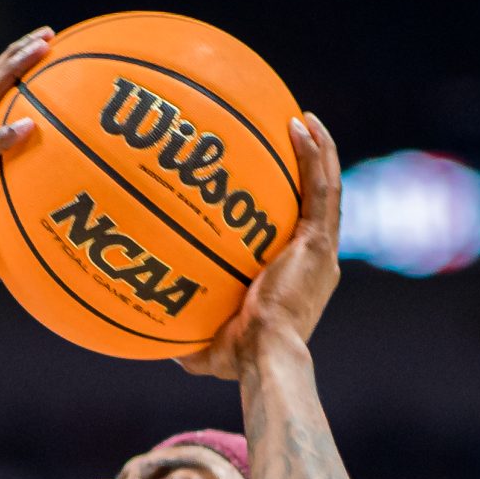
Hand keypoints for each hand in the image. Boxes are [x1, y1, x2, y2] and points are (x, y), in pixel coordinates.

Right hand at [0, 29, 51, 308]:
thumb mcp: (6, 231)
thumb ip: (29, 209)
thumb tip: (79, 210)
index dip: (16, 72)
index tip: (49, 49)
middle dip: (15, 57)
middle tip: (48, 35)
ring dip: (10, 74)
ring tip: (39, 52)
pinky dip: (2, 137)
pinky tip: (29, 126)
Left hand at [179, 109, 343, 377]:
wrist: (266, 356)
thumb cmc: (238, 359)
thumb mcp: (205, 346)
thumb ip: (184, 336)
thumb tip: (153, 334)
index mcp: (298, 278)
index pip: (298, 233)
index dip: (291, 205)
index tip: (273, 184)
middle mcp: (315, 260)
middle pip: (316, 203)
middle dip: (308, 167)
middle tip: (291, 137)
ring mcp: (321, 248)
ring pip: (326, 187)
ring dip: (318, 150)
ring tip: (303, 119)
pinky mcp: (320, 241)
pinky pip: (321, 187)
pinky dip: (314, 154)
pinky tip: (301, 124)